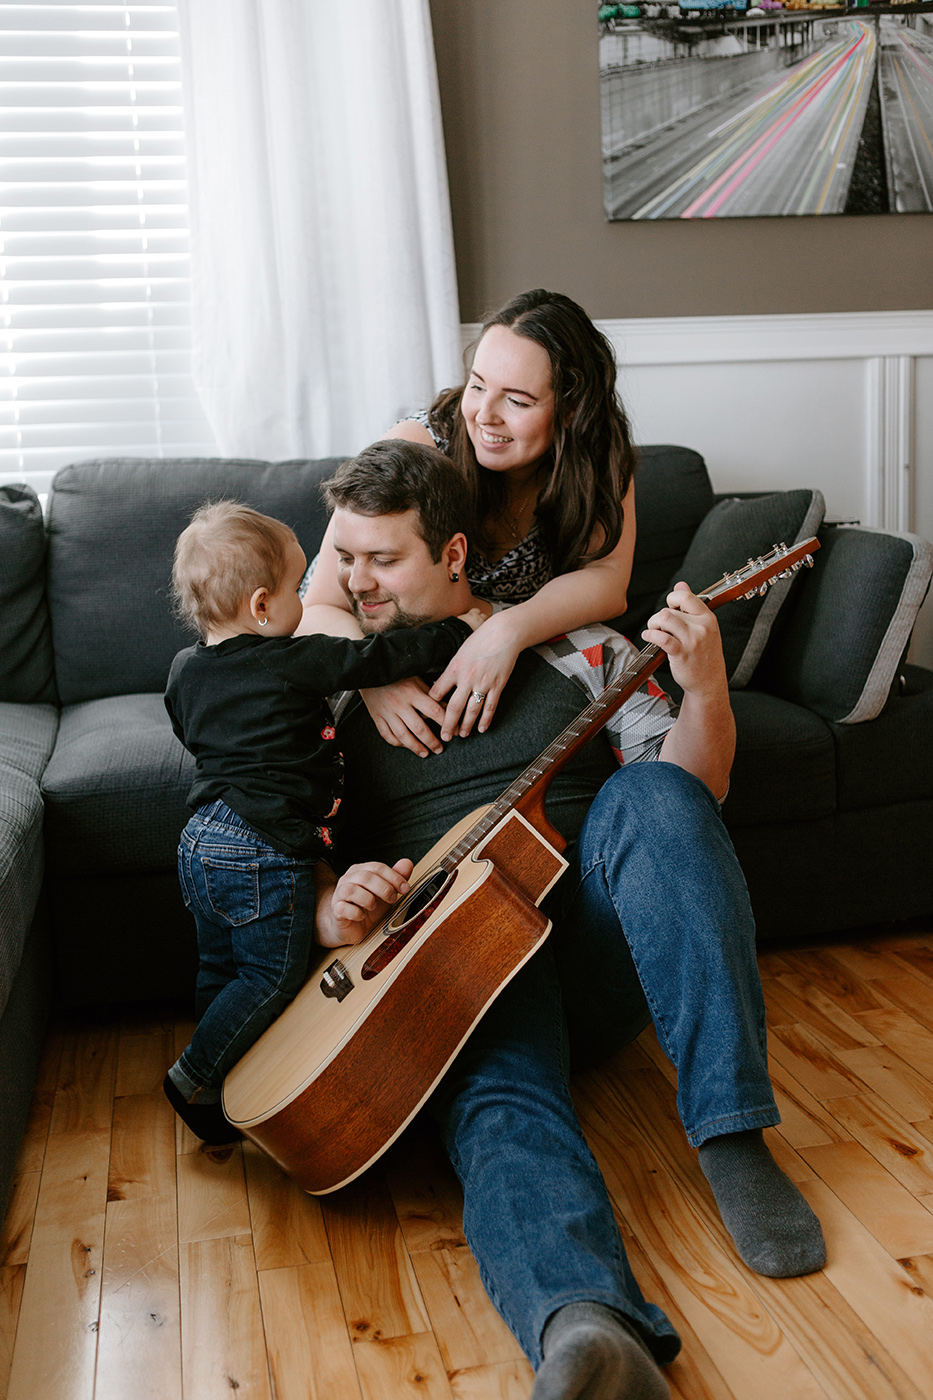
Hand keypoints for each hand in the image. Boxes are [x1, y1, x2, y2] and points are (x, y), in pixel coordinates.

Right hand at [316, 858, 414, 946]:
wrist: (352, 927)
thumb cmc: (367, 907)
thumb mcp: (385, 893)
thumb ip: (395, 878)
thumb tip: (407, 863)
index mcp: (360, 871)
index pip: (377, 867)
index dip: (394, 877)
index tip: (405, 888)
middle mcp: (348, 879)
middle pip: (365, 876)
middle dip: (383, 888)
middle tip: (392, 898)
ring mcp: (339, 894)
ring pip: (350, 890)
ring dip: (368, 899)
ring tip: (374, 907)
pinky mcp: (336, 910)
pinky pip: (343, 908)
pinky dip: (356, 913)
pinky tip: (362, 916)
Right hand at [360, 677, 447, 756]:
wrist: (370, 671)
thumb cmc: (396, 674)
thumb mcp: (415, 678)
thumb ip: (430, 693)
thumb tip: (447, 706)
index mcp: (412, 693)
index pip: (433, 711)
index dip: (446, 723)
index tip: (453, 731)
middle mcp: (400, 704)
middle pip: (419, 728)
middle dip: (431, 741)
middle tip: (439, 748)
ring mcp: (387, 712)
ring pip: (403, 735)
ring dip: (415, 747)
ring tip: (425, 753)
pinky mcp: (377, 717)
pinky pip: (387, 735)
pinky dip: (397, 743)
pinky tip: (405, 746)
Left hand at [429, 610, 522, 740]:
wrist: (503, 634)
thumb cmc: (480, 640)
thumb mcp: (460, 652)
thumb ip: (452, 669)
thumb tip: (441, 684)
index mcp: (454, 668)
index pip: (437, 691)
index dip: (431, 705)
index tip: (428, 715)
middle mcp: (467, 678)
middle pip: (453, 707)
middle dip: (447, 724)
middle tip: (444, 736)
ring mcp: (483, 683)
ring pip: (472, 710)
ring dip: (466, 725)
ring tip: (462, 735)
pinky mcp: (497, 685)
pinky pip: (490, 706)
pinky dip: (486, 719)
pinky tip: (481, 728)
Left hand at [642, 583, 727, 697]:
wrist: (709, 682)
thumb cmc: (704, 654)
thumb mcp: (704, 627)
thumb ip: (691, 605)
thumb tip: (681, 584)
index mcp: (708, 618)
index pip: (686, 596)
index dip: (672, 598)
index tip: (669, 607)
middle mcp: (701, 627)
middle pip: (669, 610)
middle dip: (658, 617)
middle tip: (658, 627)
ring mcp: (692, 641)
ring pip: (664, 619)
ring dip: (653, 624)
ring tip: (654, 631)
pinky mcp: (681, 654)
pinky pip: (661, 638)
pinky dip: (650, 635)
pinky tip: (648, 637)